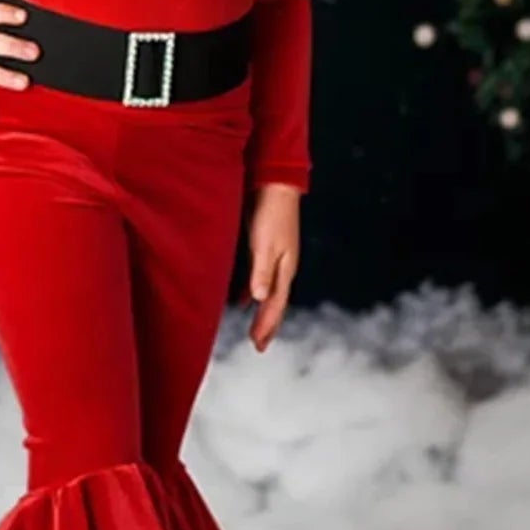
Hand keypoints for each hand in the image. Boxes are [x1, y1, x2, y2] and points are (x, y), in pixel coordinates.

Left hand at [239, 182, 299, 350]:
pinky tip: (244, 297)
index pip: (275, 304)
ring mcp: (277, 257)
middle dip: (267, 324)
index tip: (257, 344)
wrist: (275, 184)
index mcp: (285, 268)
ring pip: (269, 291)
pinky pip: (261, 278)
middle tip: (259, 345)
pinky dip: (253, 291)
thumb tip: (258, 299)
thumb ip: (261, 271)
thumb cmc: (269, 213)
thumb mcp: (265, 244)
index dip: (266, 325)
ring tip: (255, 328)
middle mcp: (283, 266)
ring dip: (261, 311)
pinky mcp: (267, 248)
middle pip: (275, 302)